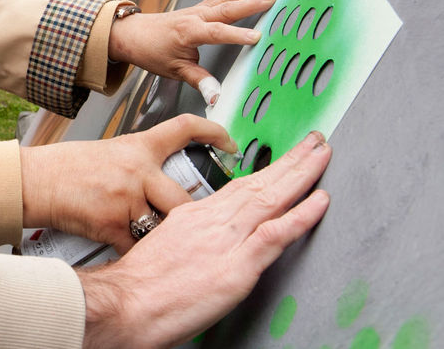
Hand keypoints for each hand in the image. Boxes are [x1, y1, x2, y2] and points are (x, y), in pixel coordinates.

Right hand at [20, 114, 239, 252]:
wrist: (33, 180)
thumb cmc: (62, 168)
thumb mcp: (107, 155)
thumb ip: (137, 168)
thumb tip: (159, 185)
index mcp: (137, 148)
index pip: (183, 129)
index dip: (214, 132)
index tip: (230, 142)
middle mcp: (137, 170)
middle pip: (185, 199)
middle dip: (188, 222)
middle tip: (192, 231)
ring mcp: (126, 198)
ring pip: (163, 228)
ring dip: (160, 242)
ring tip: (157, 247)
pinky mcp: (112, 223)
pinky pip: (137, 247)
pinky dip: (136, 256)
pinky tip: (133, 257)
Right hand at [78, 131, 331, 348]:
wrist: (124, 304)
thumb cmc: (137, 287)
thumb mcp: (162, 247)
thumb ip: (189, 238)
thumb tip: (204, 241)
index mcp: (193, 216)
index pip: (238, 187)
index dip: (265, 170)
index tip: (282, 159)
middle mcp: (211, 222)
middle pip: (258, 183)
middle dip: (289, 160)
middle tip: (313, 142)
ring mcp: (226, 242)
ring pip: (270, 198)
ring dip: (301, 173)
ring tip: (322, 156)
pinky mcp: (237, 267)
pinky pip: (276, 234)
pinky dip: (300, 215)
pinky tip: (319, 200)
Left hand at [108, 0, 277, 97]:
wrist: (133, 34)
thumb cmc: (151, 51)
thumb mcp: (174, 70)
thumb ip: (199, 81)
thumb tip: (216, 96)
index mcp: (189, 31)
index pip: (218, 32)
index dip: (237, 35)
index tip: (258, 37)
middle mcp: (196, 16)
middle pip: (228, 7)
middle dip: (254, 1)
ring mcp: (199, 9)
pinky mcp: (200, 6)